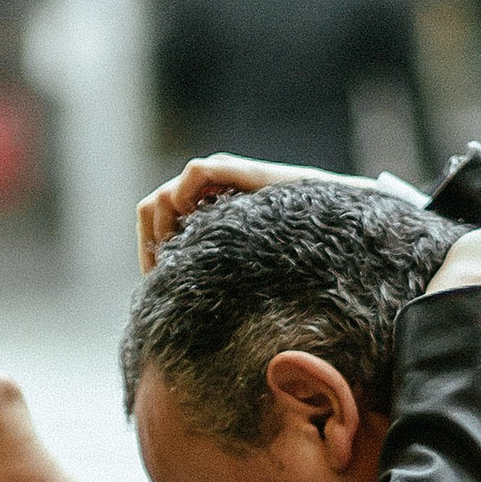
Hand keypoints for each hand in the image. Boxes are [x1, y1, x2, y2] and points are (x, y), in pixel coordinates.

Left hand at [137, 154, 329, 271]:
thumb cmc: (287, 257)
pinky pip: (194, 175)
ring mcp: (216, 178)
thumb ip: (208, 277)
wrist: (330, 231)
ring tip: (184, 260)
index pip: (153, 224)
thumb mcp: (236, 272)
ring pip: (163, 196)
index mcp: (199, 213)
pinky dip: (188, 201)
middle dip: (151, 245)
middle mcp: (202, 192)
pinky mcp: (235, 170)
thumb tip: (172, 312)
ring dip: (165, 230)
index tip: (158, 288)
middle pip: (150, 210)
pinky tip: (203, 232)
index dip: (150, 254)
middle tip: (166, 278)